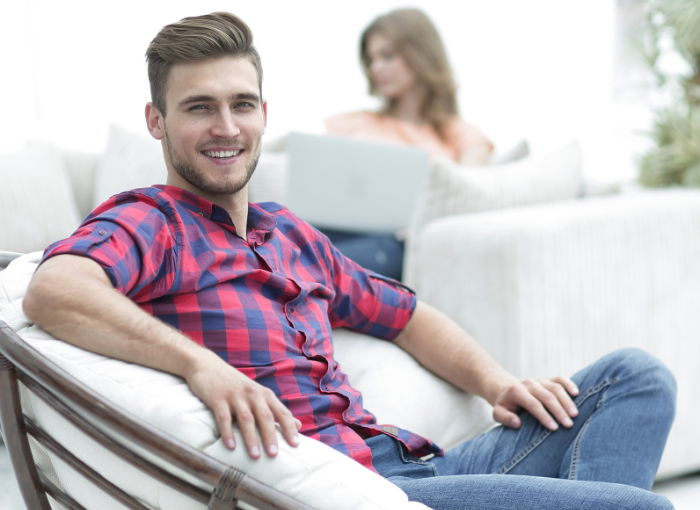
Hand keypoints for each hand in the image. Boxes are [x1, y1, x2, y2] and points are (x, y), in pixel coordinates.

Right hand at [185, 351, 300, 458]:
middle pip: (265, 417)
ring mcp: (235, 396)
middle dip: (271, 436)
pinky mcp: (218, 398)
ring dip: (251, 438)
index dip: (289, 428)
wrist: (208, 366)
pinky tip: (231, 447)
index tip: (296, 445)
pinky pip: (224, 417)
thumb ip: (276, 410)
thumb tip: (298, 425)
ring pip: (246, 419)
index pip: (281, 412)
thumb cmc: (236, 386)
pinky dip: (228, 432)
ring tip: (255, 456)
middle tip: (274, 455)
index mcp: (265, 394)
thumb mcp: (258, 394)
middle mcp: (253, 394)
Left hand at [492, 376, 579, 430]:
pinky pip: (560, 379)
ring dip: (567, 401)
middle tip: (569, 425)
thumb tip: (517, 422)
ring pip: (556, 388)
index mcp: (516, 391)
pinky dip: (569, 384)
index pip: (533, 404)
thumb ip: (505, 418)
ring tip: (575, 415)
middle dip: (559, 411)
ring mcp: (540, 381)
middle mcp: (529, 384)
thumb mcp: (498, 413)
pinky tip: (577, 394)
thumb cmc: (505, 406)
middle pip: (547, 396)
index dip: (544, 416)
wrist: (508, 391)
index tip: (554, 428)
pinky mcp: (548, 380)